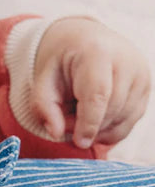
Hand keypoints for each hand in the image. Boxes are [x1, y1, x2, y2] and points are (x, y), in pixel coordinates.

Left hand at [32, 17, 150, 147]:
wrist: (84, 43)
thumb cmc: (61, 66)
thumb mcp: (43, 83)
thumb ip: (43, 108)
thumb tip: (56, 133)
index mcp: (97, 52)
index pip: (98, 95)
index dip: (88, 124)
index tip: (79, 143)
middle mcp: (126, 61)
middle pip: (112, 110)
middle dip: (89, 127)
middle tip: (67, 123)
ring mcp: (140, 74)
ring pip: (123, 120)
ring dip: (98, 131)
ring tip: (79, 117)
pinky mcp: (146, 88)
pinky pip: (129, 123)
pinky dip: (110, 131)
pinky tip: (94, 121)